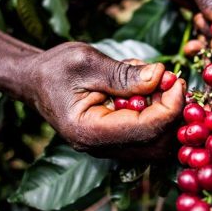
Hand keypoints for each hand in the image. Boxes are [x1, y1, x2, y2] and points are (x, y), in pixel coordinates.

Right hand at [23, 42, 184, 159]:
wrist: (35, 82)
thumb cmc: (55, 69)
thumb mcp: (86, 61)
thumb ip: (123, 74)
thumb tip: (160, 76)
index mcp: (90, 132)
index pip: (147, 129)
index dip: (171, 105)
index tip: (176, 79)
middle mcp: (101, 148)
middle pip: (158, 143)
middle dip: (174, 112)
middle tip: (171, 80)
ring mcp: (110, 148)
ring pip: (158, 144)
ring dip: (168, 114)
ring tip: (158, 82)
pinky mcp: (117, 142)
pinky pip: (149, 137)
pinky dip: (159, 114)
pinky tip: (150, 91)